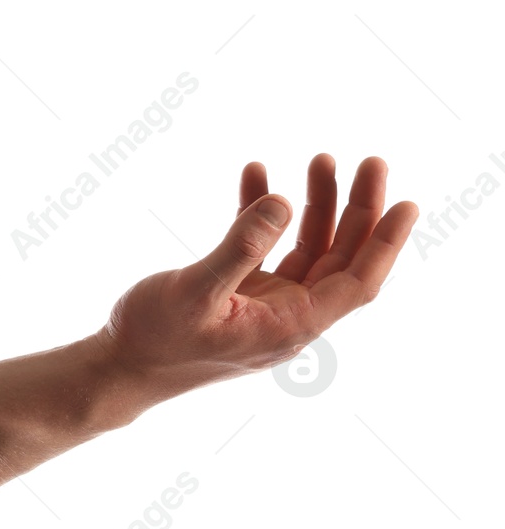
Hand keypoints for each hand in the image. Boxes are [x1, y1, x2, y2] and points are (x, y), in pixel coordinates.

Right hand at [95, 154, 417, 408]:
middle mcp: (288, 316)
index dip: (386, 244)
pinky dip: (264, 215)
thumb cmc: (155, 338)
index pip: (356, 282)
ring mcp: (265, 303)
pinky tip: (257, 176)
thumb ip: (240, 246)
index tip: (408, 203)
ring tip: (322, 161)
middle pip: (341, 259)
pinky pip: (266, 247)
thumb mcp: (195, 290)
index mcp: (290, 325)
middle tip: (371, 163)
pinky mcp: (239, 293)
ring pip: (309, 249)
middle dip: (359, 210)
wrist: (119, 367)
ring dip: (316, 206)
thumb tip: (283, 202)